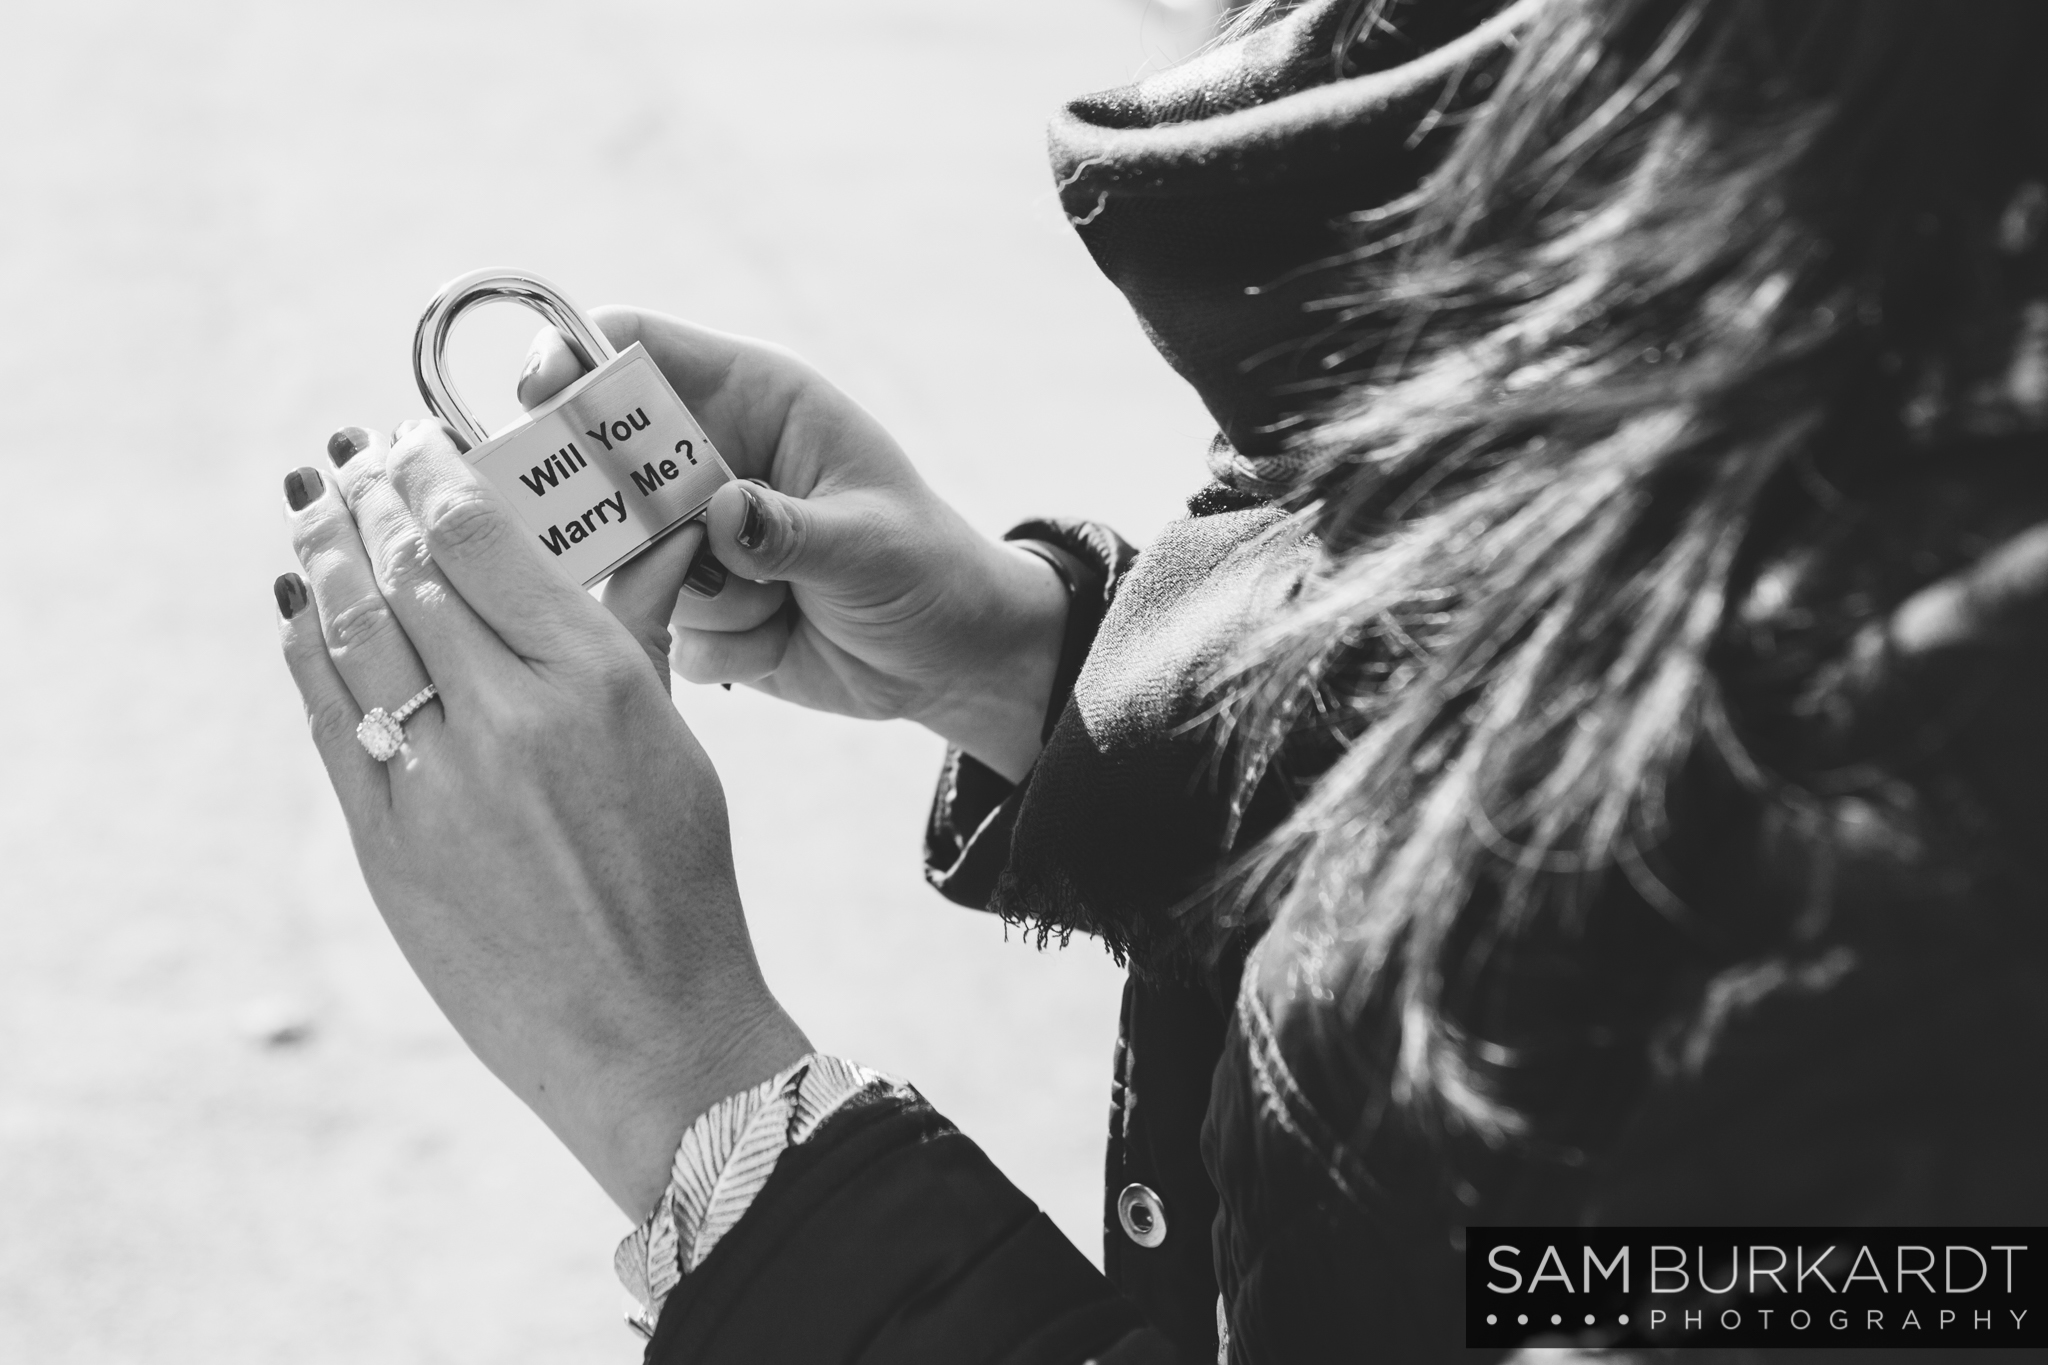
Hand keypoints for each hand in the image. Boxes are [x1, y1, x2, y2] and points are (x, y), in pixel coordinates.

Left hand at [275, 424, 808, 1220]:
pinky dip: (305, 653)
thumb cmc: (680, 884)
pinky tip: (299, 608)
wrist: (645, 1032)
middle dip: (367, 501)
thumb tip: (664, 535)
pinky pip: (328, 720)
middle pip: (404, 574)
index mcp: (593, 683)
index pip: (479, 542)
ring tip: (311, 506)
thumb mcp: (675, 744)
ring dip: (323, 559)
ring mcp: (435, 784)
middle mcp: (506, 719)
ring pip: (351, 635)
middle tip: (346, 457)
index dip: (431, 478)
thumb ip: (641, 632)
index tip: (411, 442)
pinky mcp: (384, 844)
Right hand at [520, 307, 1067, 781]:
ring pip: (627, 557)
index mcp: (756, 400)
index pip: (641, 348)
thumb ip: (789, 530)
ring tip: (776, 604)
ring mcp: (694, 535)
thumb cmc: (928, 572)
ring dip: (694, 594)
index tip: (537, 392)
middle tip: (668, 549)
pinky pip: (657, 625)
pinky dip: (718, 643)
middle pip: (602, 457)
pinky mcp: (693, 605)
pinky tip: (782, 638)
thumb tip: (719, 515)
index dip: (578, 358)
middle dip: (614, 509)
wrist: (949, 661)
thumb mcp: (871, 545)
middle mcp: (710, 459)